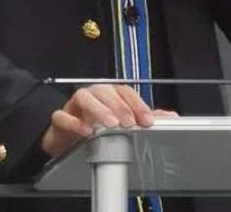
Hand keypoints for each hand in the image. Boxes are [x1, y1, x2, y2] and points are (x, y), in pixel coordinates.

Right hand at [41, 84, 175, 158]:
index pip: (125, 91)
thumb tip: (170, 116)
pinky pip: (62, 115)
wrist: (66, 139)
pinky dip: (73, 122)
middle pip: (106, 91)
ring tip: (111, 124)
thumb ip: (145, 117)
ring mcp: (75, 106)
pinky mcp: (60, 119)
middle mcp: (93, 95)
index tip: (147, 121)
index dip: (137, 104)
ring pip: (85, 97)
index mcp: (109, 94)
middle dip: (120, 106)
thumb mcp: (123, 122)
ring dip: (99, 109)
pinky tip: (86, 131)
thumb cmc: (95, 125)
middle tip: (129, 123)